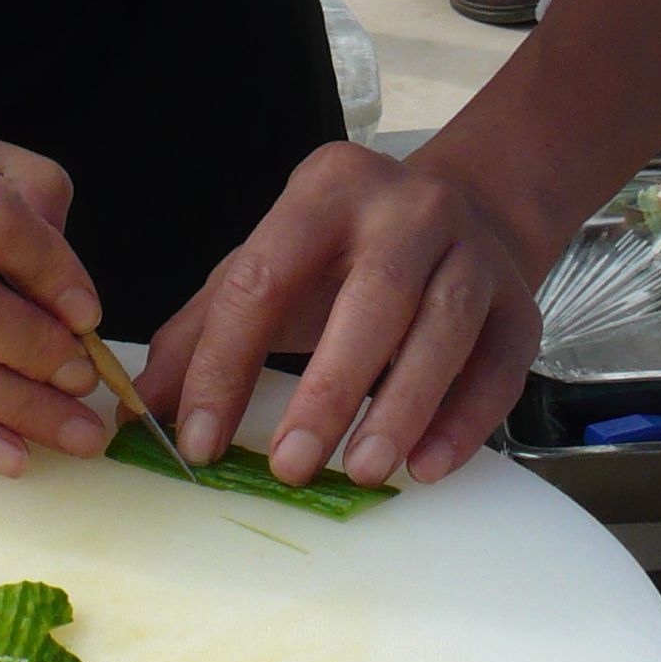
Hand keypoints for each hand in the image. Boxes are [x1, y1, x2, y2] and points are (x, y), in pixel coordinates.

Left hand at [137, 139, 540, 490]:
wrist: (468, 212)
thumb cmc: (347, 255)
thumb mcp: (269, 266)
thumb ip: (205, 329)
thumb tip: (140, 408)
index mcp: (325, 190)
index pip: (263, 277)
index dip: (226, 363)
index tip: (199, 439)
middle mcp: (407, 208)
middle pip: (371, 298)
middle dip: (328, 388)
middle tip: (292, 466)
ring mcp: (473, 251)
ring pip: (442, 329)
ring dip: (401, 406)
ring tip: (364, 471)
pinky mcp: (520, 301)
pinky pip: (499, 365)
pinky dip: (464, 419)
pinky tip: (427, 464)